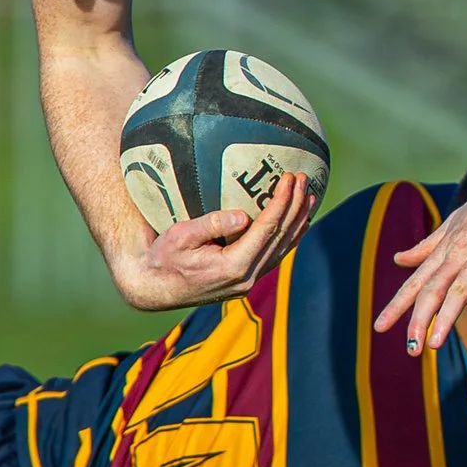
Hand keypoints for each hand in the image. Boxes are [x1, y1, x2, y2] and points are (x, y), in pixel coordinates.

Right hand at [116, 173, 314, 310]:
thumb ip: (210, 225)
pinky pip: (274, 256)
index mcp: (233, 266)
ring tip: (309, 197)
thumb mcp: (180, 237)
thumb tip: (243, 216)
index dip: (281, 202)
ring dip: (298, 222)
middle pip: (280, 238)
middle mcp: (247, 277)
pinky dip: (288, 237)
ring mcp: (248, 281)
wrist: (156, 288)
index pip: (266, 229)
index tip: (288, 178)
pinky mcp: (246, 280)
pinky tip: (296, 223)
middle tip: (303, 179)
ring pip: (282, 249)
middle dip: (295, 206)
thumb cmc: (164, 257)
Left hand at [375, 169, 466, 351]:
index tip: (379, 327)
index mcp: (444, 250)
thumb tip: (398, 259)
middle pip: (432, 291)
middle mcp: (457, 254)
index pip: (415, 282)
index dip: (397, 305)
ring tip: (434, 345)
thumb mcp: (451, 225)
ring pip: (458, 290)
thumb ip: (426, 247)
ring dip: (445, 318)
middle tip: (410, 349)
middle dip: (418, 320)